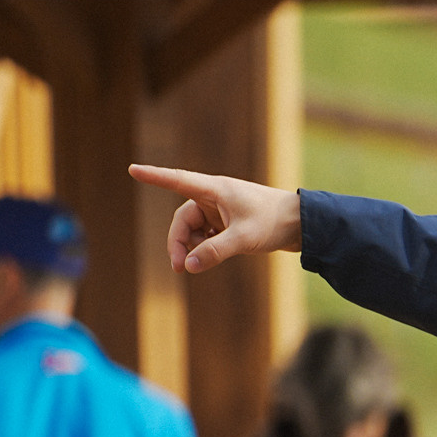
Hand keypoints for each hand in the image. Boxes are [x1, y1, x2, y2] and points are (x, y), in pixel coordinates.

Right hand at [127, 164, 302, 273]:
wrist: (303, 224)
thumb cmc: (274, 223)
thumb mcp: (243, 239)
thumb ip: (214, 252)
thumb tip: (188, 266)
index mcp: (215, 189)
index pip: (177, 180)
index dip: (154, 176)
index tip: (132, 169)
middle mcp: (215, 196)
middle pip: (183, 219)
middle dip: (179, 243)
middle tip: (179, 267)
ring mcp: (221, 209)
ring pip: (194, 229)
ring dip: (192, 247)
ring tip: (198, 265)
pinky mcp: (228, 221)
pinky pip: (206, 235)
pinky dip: (204, 247)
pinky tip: (209, 259)